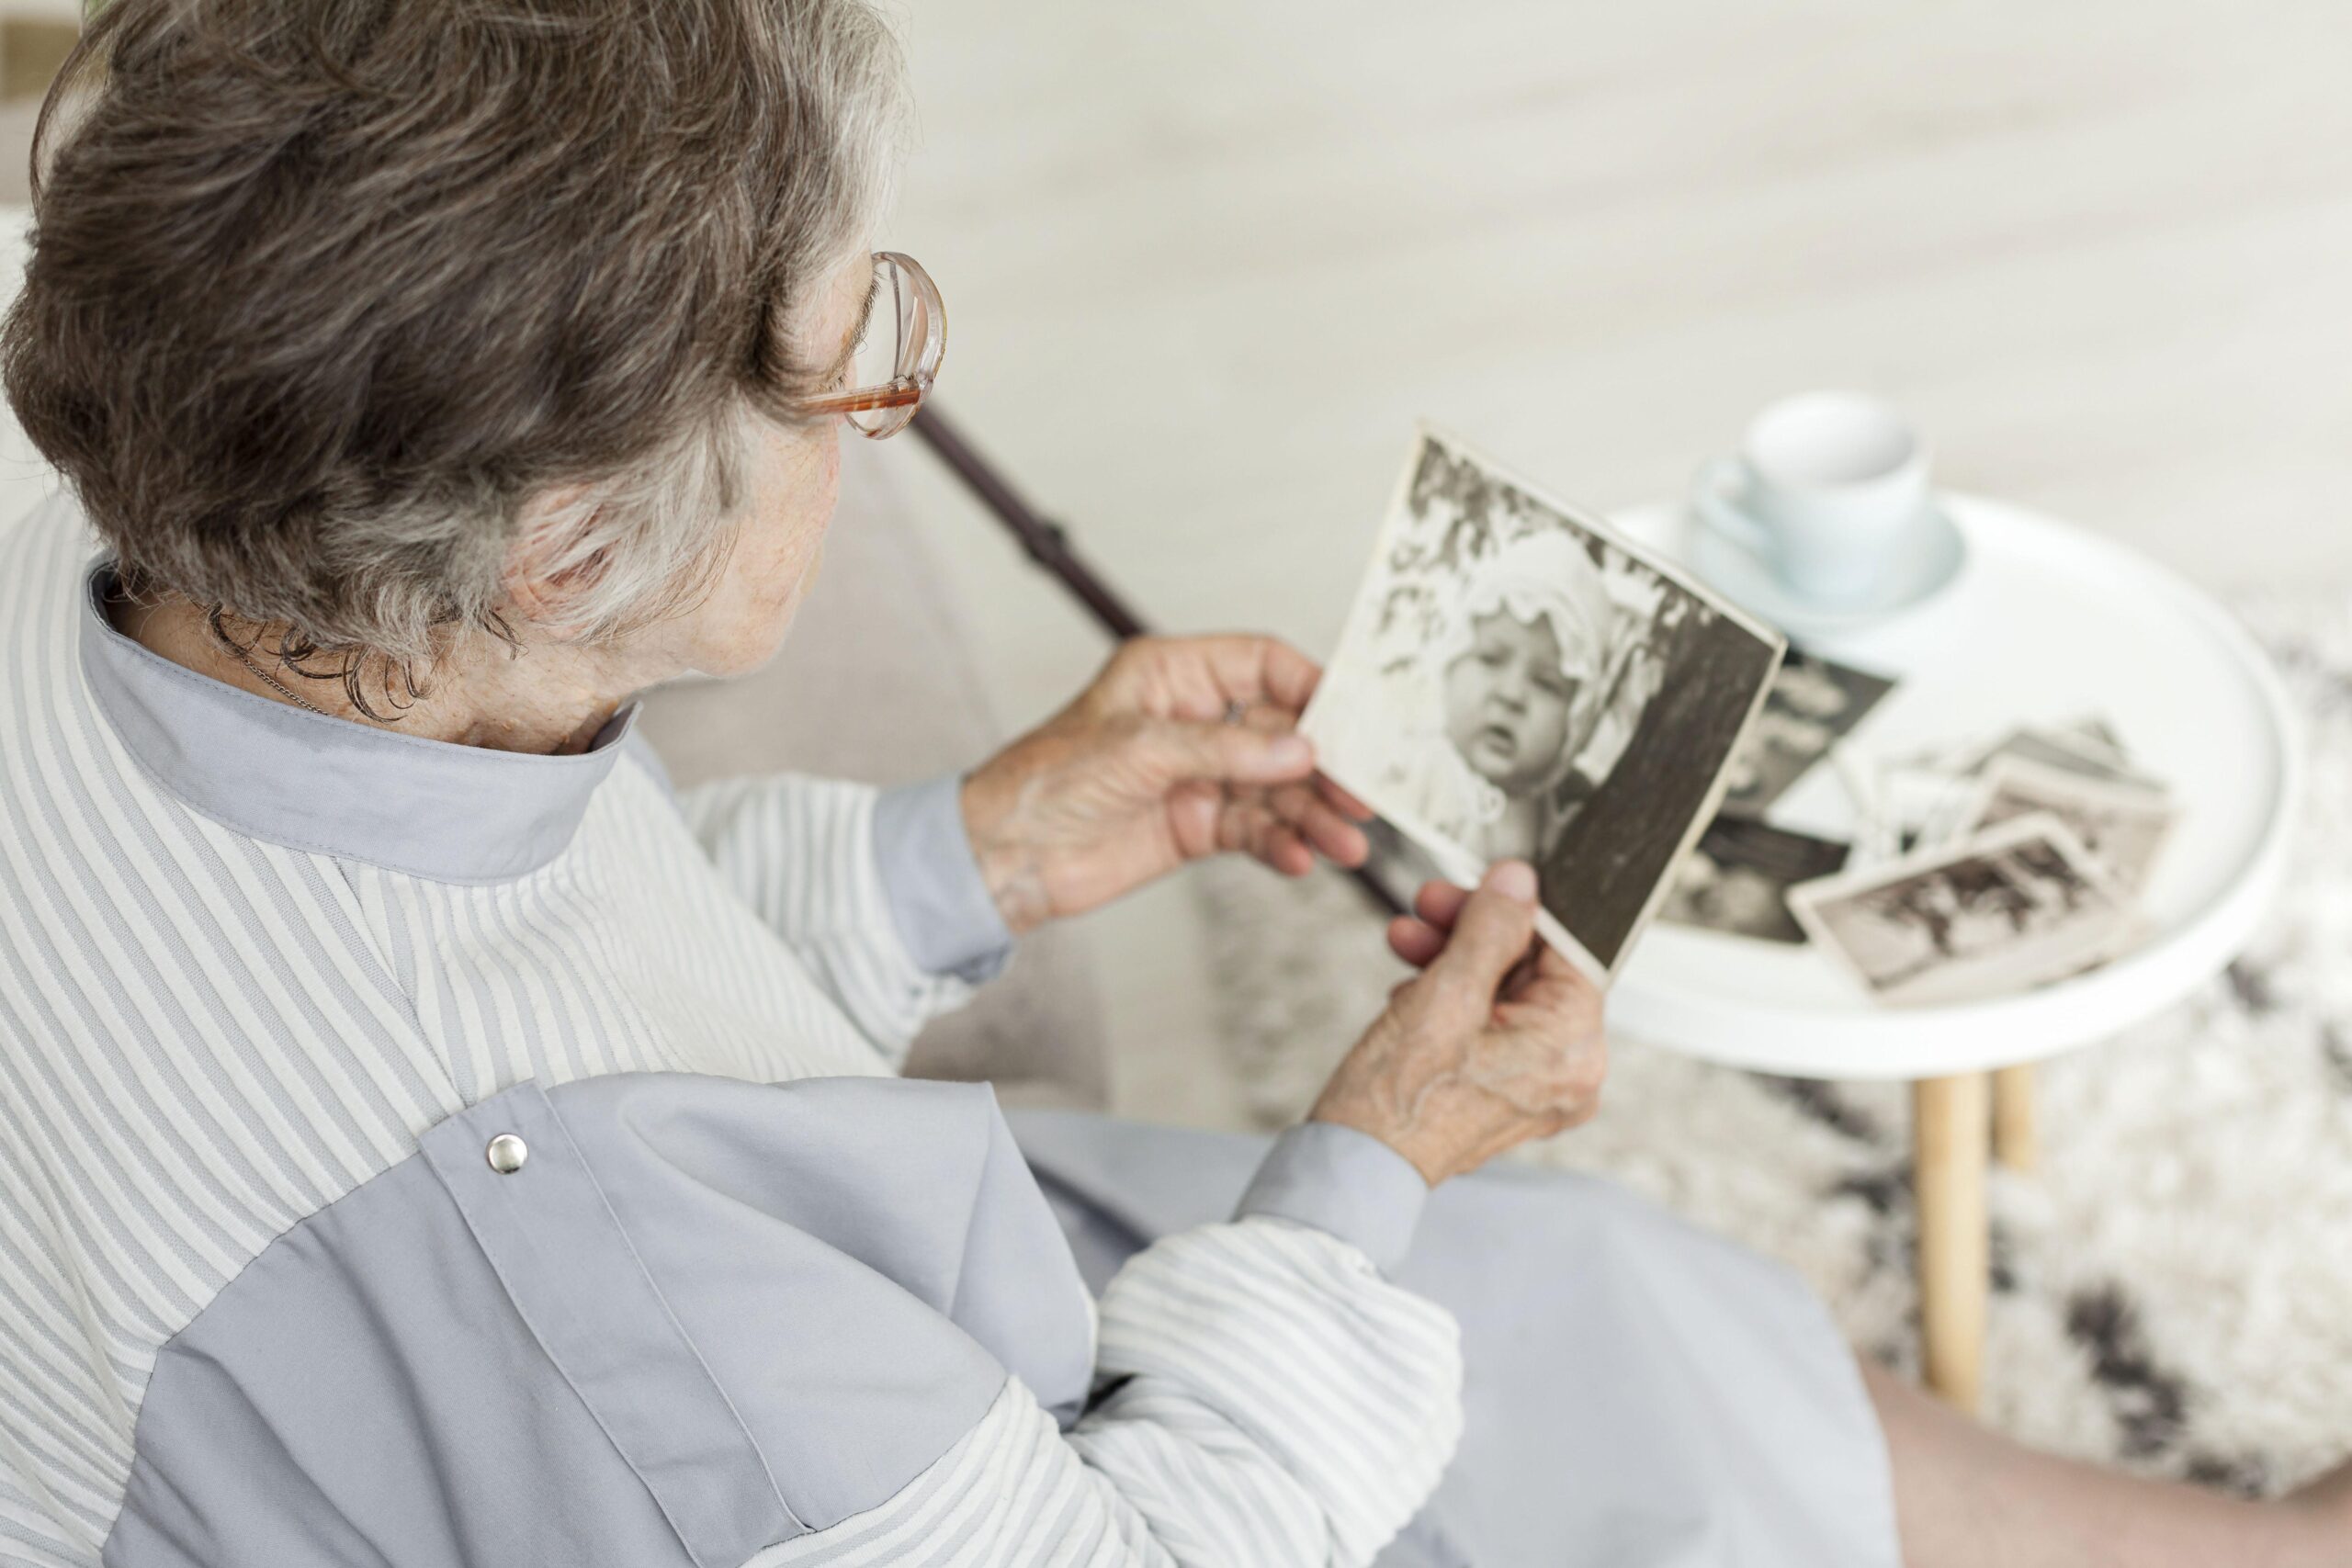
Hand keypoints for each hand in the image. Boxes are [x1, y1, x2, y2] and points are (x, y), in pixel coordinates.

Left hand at [960, 635, 1374, 935]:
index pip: (1261, 664)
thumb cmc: (1045, 780)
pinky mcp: (1194, 825)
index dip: (1311, 686)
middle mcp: (1192, 719)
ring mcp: (1196, 774)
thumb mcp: (1139, 750)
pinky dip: (1280, 844)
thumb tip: (1300, 748)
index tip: (1354, 718)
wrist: (1003, 855)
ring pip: (1274, 787)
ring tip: (1343, 843)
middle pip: (1281, 730)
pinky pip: (1253, 830)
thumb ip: (1224, 748)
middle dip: (1323, 764)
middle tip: (1361, 794)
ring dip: (1311, 814)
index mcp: (1173, 674)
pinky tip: (1301, 859)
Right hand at [1309, 861, 1606, 1184]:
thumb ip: (1490, 929)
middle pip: (1534, 970)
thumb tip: (1517, 885)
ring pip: (1506, 993)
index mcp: (1572, 1049)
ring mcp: (1537, 1086)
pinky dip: (1454, 998)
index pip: (1567, 950)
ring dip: (1456, 959)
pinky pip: (1492, 1024)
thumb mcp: (1444, 994)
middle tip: (1430, 906)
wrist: (1356, 1167)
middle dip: (1475, 932)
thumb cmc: (1397, 1103)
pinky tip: (1413, 986)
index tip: (1483, 885)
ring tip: (1407, 942)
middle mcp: (1568, 1072)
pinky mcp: (1505, 1091)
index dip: (1518, 909)